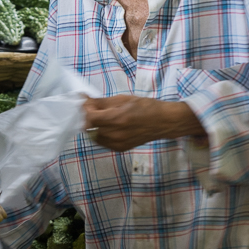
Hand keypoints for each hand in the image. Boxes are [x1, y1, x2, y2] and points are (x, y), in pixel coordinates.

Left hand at [83, 95, 206, 151]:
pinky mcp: (120, 149)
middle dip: (89, 117)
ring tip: (103, 117)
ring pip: (94, 136)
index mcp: (117, 119)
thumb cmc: (146, 106)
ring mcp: (117, 144)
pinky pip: (103, 142)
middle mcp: (116, 134)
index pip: (90, 118)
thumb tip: (85, 101)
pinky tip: (109, 126)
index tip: (86, 102)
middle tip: (94, 108)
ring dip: (94, 126)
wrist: (163, 122)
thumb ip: (102, 102)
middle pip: (90, 128)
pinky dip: (101, 134)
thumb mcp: (124, 99)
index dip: (85, 109)